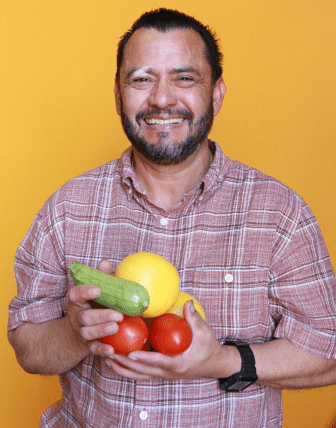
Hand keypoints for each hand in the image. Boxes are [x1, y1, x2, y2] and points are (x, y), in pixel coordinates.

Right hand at [67, 260, 123, 356]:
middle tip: (118, 314)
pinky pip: (93, 349)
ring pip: (88, 333)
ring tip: (116, 327)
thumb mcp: (93, 290)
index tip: (97, 289)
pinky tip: (111, 350)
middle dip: (101, 316)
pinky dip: (101, 350)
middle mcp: (77, 316)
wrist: (75, 331)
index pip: (76, 294)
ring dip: (102, 330)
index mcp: (77, 301)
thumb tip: (105, 263)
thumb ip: (100, 277)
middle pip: (86, 317)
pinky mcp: (87, 345)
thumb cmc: (91, 304)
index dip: (85, 292)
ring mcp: (81, 332)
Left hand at [105, 301, 240, 380]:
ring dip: (122, 368)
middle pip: (142, 371)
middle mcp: (168, 372)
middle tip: (109, 352)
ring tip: (106, 357)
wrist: (214, 364)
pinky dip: (128, 369)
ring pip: (139, 375)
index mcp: (178, 364)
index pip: (158, 362)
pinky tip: (117, 362)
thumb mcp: (204, 332)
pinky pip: (141, 373)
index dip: (143, 358)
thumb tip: (187, 302)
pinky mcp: (161, 372)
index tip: (129, 353)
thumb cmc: (208, 347)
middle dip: (125, 363)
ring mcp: (164, 374)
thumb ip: (194, 318)